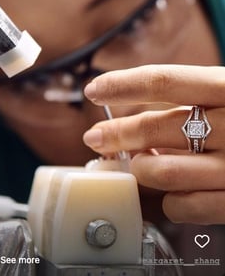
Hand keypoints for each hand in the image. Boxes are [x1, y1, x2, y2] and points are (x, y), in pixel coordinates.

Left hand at [83, 64, 224, 223]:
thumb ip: (191, 101)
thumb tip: (140, 122)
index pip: (166, 81)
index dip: (123, 84)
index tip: (95, 89)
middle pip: (156, 128)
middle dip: (117, 134)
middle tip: (96, 137)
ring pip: (163, 171)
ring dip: (141, 169)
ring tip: (139, 164)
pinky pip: (185, 206)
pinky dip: (169, 199)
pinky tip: (172, 190)